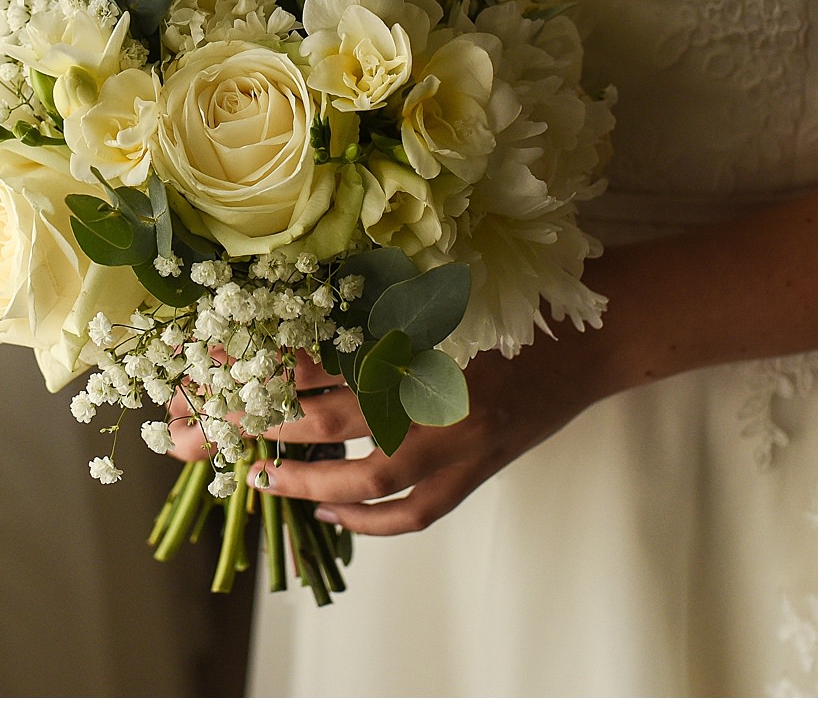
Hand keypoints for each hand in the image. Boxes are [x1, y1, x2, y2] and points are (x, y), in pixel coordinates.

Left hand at [248, 326, 614, 534]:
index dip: (276, 362)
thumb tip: (306, 327)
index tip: (229, 362)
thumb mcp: (444, 295)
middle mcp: (436, 395)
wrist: (591, 340)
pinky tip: (331, 514)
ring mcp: (459, 442)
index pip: (331, 356)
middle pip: (335, 419)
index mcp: (424, 339)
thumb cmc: (518, 304)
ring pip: (370, 478)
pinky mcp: (477, 471)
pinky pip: (415, 513)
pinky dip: (368, 523)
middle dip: (274, 423)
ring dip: (309, 481)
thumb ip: (383, 310)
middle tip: (227, 425)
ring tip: (265, 477)